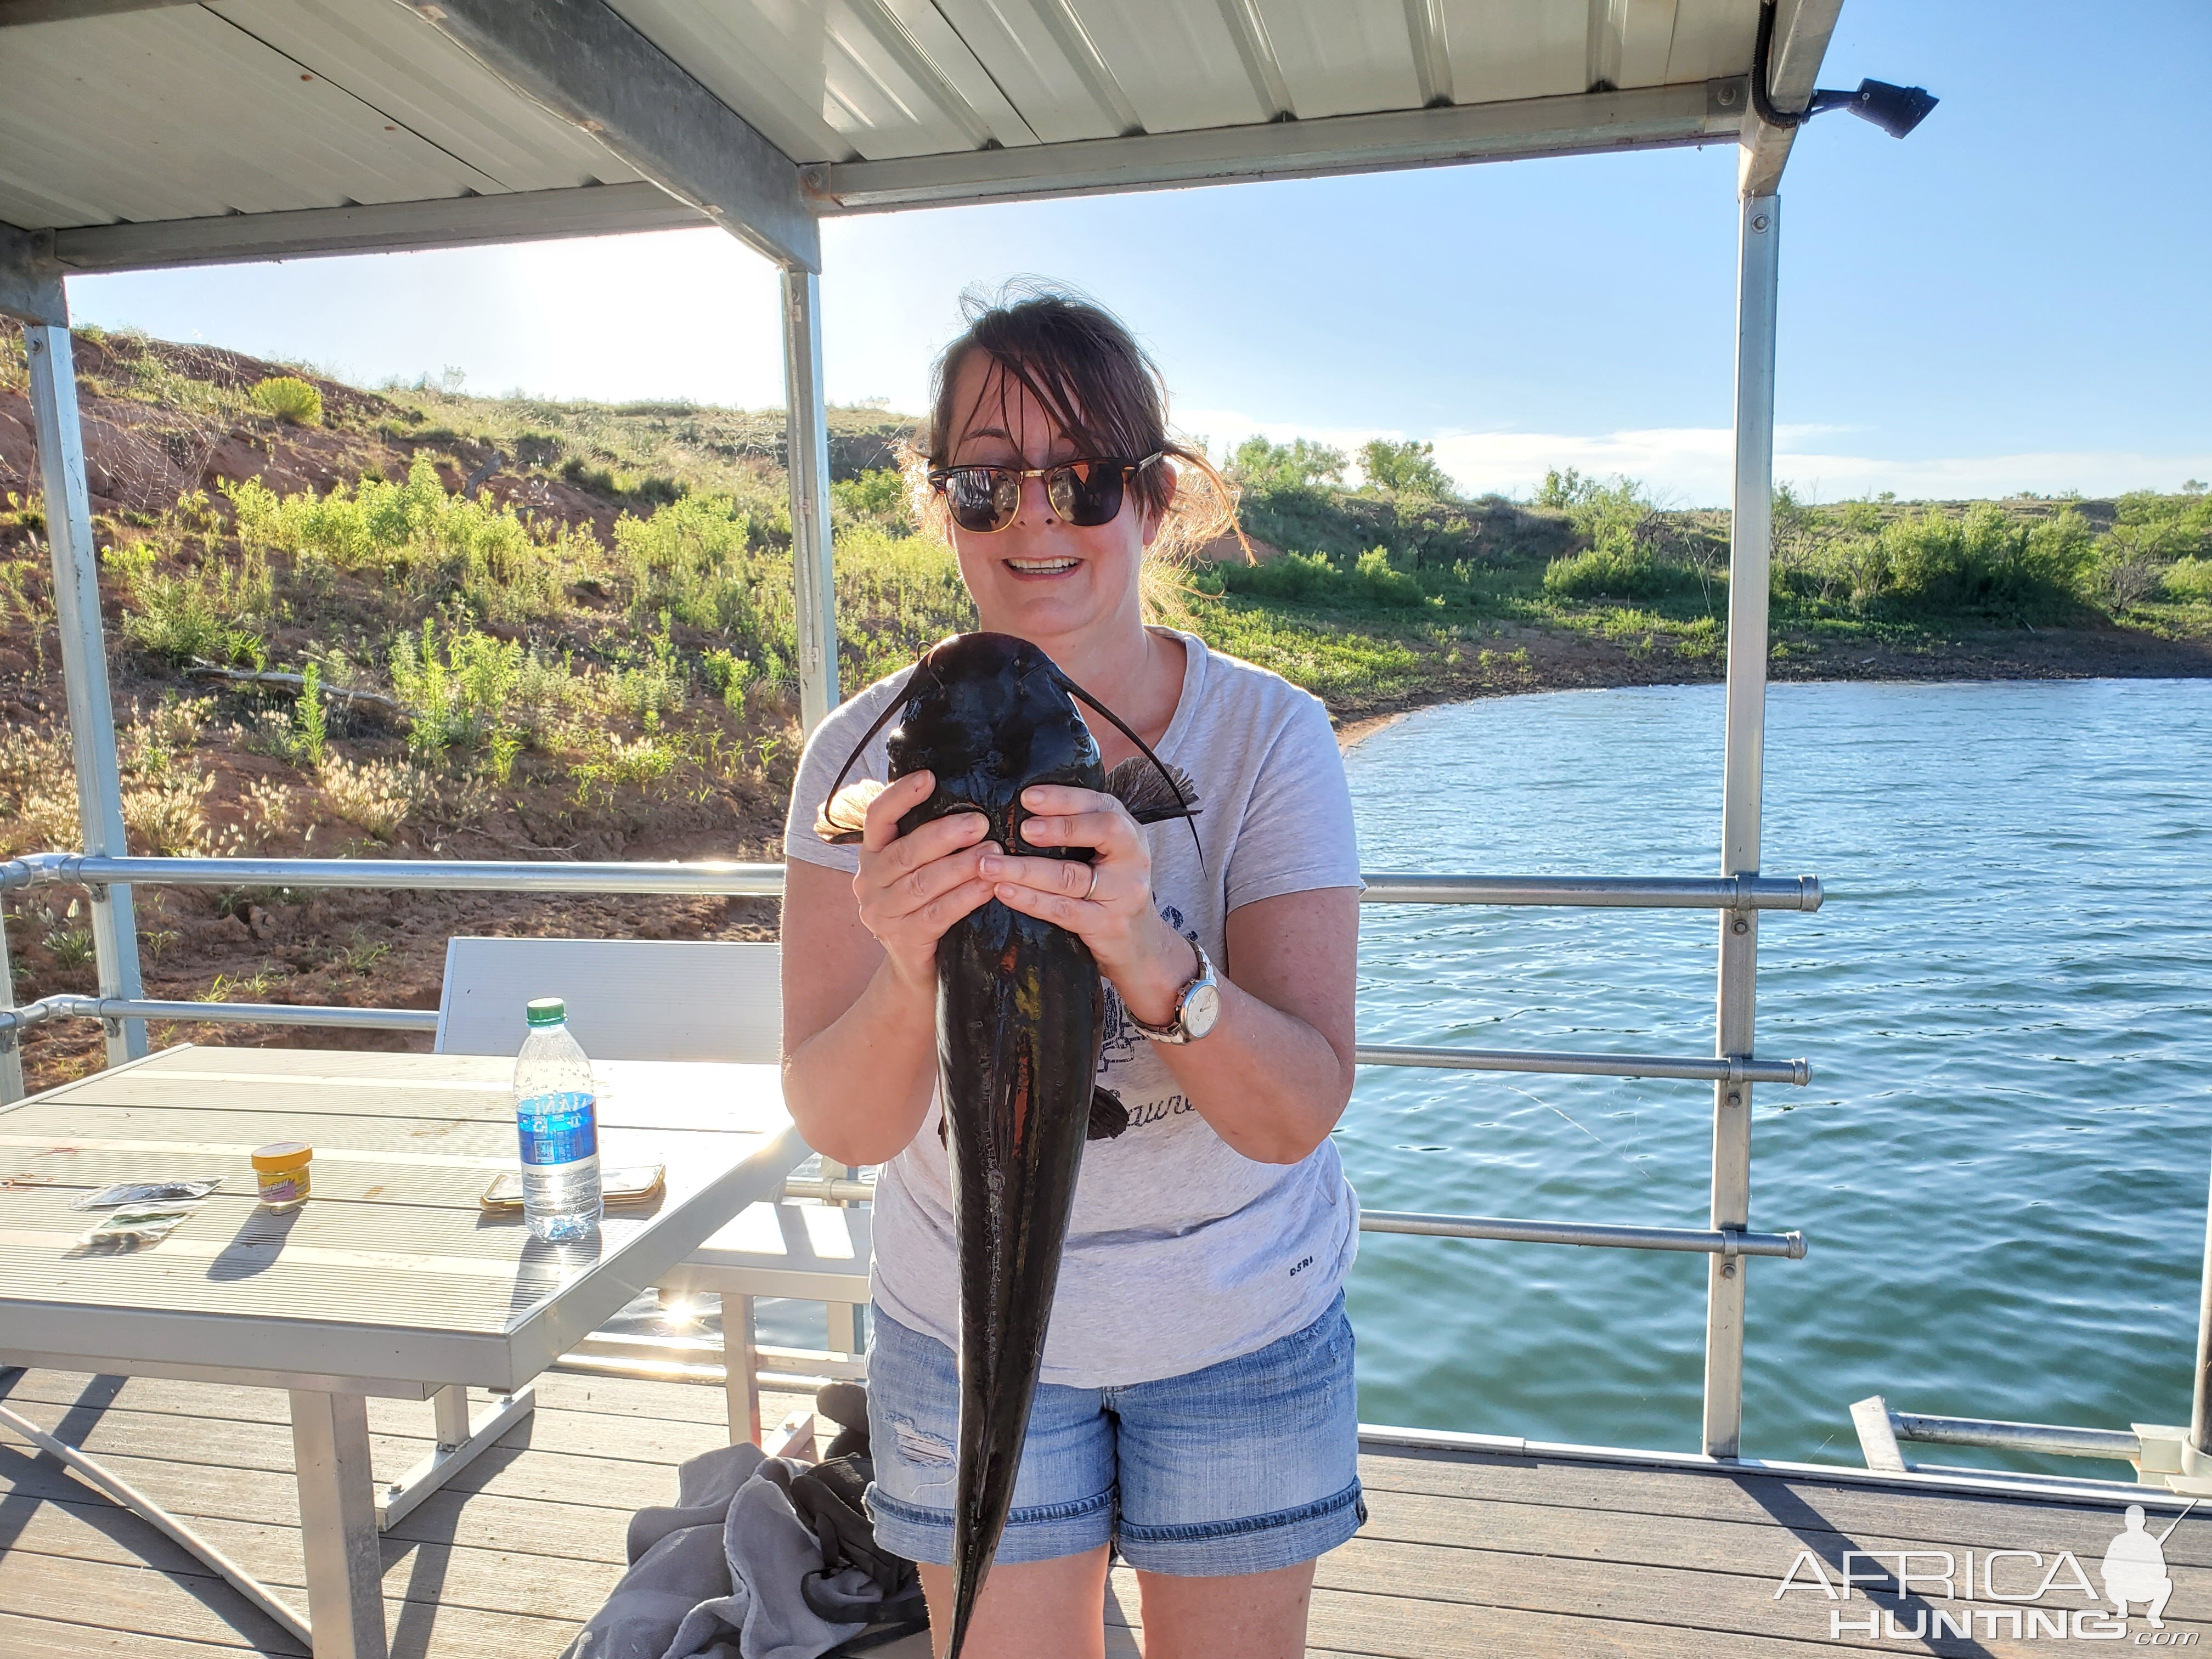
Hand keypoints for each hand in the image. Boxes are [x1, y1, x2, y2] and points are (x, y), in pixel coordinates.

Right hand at [851, 771, 997, 997]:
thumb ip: (929, 843)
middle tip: (980, 822)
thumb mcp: (920, 872)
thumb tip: (970, 801)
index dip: (899, 796)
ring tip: (993, 851)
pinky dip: (964, 898)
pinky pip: (936, 914)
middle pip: (904, 852)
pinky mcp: (902, 941)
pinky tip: (988, 887)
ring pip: (921, 883)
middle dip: (943, 834)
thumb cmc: (927, 910)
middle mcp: (868, 882)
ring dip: (960, 866)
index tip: (929, 777)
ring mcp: (882, 914)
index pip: (877, 818)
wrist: (918, 975)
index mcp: (872, 856)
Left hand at [980, 783, 1197, 1025]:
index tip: (1028, 797)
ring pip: (1072, 877)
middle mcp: (1133, 857)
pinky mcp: (1106, 925)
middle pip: (1102, 831)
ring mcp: (1123, 893)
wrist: (1139, 944)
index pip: (1100, 805)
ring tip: (990, 865)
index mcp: (1129, 832)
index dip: (1065, 798)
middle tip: (1022, 828)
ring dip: (1027, 869)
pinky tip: (1004, 891)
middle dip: (1060, 827)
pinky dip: (1030, 900)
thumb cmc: (1110, 889)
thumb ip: (1080, 829)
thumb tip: (1022, 807)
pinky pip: (1063, 910)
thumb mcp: (1107, 854)